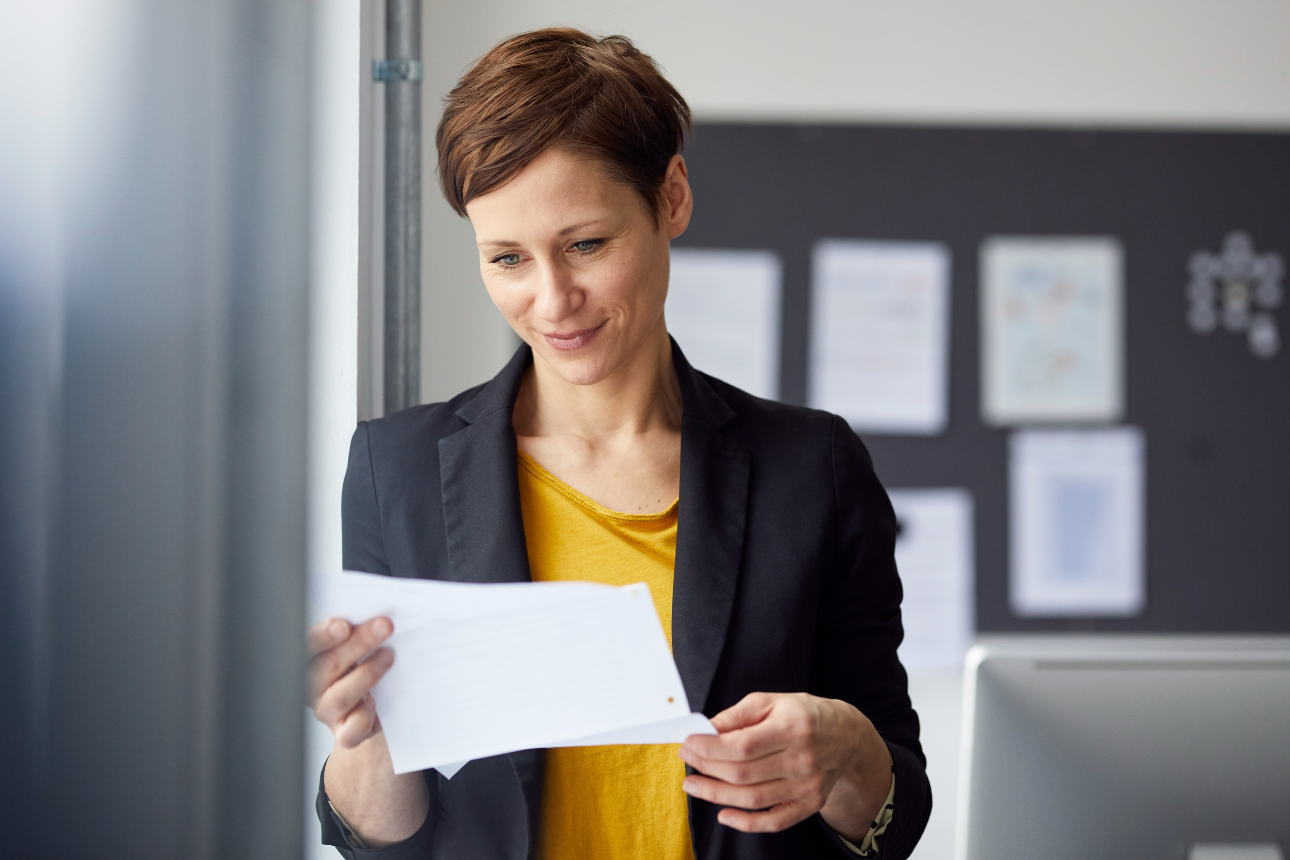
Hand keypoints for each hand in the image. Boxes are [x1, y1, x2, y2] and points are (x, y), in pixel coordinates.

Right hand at [307, 616, 395, 748]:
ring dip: (367, 673)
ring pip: (340, 696)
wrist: (369, 707)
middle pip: (327, 665)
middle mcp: (312, 687)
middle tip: (385, 626)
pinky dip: (363, 716)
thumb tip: (377, 617)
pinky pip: (350, 731)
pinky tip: (373, 702)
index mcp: (309, 660)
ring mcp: (327, 711)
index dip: (323, 636)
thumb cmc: (358, 666)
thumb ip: (356, 632)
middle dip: (358, 643)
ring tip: (389, 656)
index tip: (344, 624)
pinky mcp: (344, 733)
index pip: (307, 646)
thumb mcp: (354, 646)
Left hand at [678, 692, 891, 839]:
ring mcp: (807, 786)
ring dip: (716, 795)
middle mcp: (803, 760)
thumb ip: (737, 715)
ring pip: (754, 799)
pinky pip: (775, 821)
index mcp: (793, 727)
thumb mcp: (771, 702)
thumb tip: (704, 729)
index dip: (710, 748)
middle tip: (687, 760)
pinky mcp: (810, 804)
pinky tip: (723, 814)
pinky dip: (747, 823)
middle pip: (744, 773)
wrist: (847, 736)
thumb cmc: (804, 714)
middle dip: (707, 768)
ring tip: (693, 785)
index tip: (688, 743)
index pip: (743, 745)